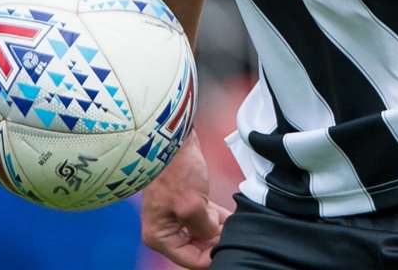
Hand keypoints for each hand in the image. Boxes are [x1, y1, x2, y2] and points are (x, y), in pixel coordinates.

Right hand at [140, 135, 231, 268]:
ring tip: (237, 225)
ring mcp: (176, 215)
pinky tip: (233, 217)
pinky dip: (218, 218)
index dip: (212, 255)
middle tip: (236, 234)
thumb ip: (205, 228)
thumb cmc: (175, 171)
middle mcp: (166, 229)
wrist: (170, 139)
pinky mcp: (187, 201)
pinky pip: (206, 217)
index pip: (191, 260)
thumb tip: (215, 235)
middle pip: (197, 247)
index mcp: (160, 236)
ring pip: (204, 232)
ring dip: (219, 230)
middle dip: (216, 242)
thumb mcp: (192, 206)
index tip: (231, 246)